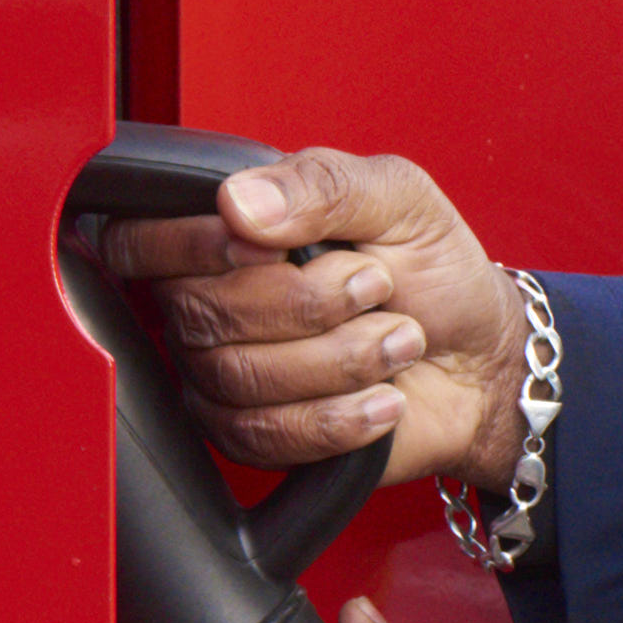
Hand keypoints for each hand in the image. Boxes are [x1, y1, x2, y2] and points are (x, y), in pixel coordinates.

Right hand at [99, 145, 528, 488]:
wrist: (482, 360)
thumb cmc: (433, 271)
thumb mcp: (397, 199)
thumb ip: (321, 185)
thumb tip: (235, 202)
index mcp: (227, 233)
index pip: (140, 242)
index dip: (197, 246)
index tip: (276, 246)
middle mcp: (210, 305)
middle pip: (198, 313)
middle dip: (307, 302)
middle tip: (377, 285)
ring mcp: (226, 376)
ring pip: (237, 377)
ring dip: (341, 359)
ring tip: (398, 337)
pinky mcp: (257, 437)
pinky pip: (266, 435)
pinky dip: (340, 416)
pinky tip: (386, 396)